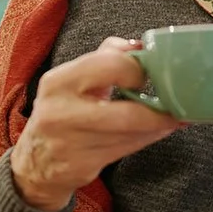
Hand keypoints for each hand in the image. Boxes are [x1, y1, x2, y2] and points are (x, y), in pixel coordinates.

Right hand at [10, 36, 185, 209]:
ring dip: (159, 125)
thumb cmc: (63, 111)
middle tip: (173, 103)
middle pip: (127, 112)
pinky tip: (159, 130)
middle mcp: (61, 112)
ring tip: (175, 117)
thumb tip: (138, 45)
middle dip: (157, 109)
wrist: (37, 161)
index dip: (137, 70)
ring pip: (131, 134)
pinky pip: (127, 149)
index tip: (147, 74)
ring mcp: (71, 143)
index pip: (111, 66)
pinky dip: (149, 138)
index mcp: (59, 81)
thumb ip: (105, 57)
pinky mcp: (83, 165)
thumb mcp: (73, 79)